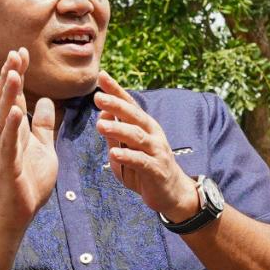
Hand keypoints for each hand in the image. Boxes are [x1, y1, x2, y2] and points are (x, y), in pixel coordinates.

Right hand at [0, 49, 59, 226]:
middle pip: (6, 100)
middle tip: (16, 52)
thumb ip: (44, 126)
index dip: (17, 75)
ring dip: (9, 95)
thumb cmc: (28, 183)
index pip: (14, 97)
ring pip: (4, 117)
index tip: (22, 53)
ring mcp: (4, 150)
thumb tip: (50, 102)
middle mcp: (4, 136)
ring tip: (15, 73)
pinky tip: (16, 111)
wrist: (15, 214)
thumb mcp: (43, 149)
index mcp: (13, 131)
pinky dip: (12, 127)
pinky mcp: (8, 166)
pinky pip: (9, 144)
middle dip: (11, 76)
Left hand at [93, 75, 198, 219]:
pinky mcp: (156, 169)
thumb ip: (115, 135)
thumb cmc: (144, 169)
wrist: (171, 193)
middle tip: (98, 97)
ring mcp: (156, 151)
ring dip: (118, 129)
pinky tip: (114, 153)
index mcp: (144, 126)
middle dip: (117, 105)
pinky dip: (127, 156)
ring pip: (136, 137)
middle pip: (134, 116)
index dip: (116, 90)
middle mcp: (152, 134)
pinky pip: (141, 161)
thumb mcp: (125, 151)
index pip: (129, 104)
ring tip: (100, 125)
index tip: (102, 76)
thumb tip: (102, 114)